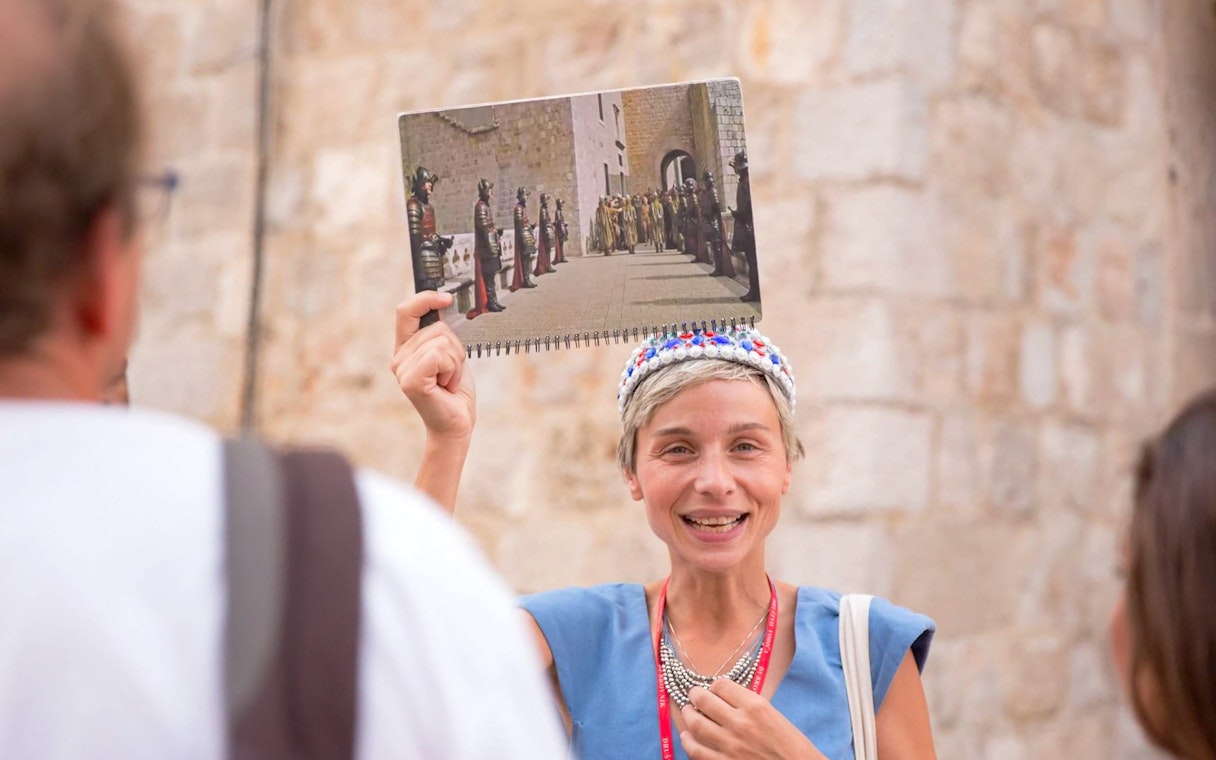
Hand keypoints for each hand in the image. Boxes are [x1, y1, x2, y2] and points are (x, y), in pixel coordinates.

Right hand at [392, 291, 474, 442]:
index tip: (446, 298)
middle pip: (436, 327)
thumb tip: (446, 302)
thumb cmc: (455, 391)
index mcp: (406, 348)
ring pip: (441, 341)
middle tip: (451, 372)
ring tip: (449, 380)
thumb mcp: (449, 355)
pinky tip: (448, 385)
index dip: (425, 298)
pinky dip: (452, 369)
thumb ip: (442, 334)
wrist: (456, 424)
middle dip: (455, 348)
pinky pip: (438, 355)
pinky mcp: (411, 381)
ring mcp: (402, 369)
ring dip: (456, 361)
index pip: (406, 311)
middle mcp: (399, 357)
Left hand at [679, 680, 826, 759]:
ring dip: (688, 716)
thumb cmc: (792, 746)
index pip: (722, 685)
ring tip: (688, 712)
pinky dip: (688, 742)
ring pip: (696, 725)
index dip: (715, 685)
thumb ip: (750, 706)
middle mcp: (740, 723)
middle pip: (704, 700)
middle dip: (695, 695)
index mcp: (756, 706)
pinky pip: (697, 752)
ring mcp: (730, 746)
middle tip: (693, 695)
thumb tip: (726, 700)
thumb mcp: (773, 716)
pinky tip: (687, 738)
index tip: (713, 688)